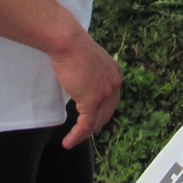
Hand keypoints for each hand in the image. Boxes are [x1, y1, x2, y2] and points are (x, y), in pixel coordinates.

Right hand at [48, 29, 121, 148]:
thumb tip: (83, 84)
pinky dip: (77, 136)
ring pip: (96, 122)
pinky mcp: (93, 100)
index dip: (102, 113)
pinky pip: (85, 125)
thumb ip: (90, 74)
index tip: (91, 120)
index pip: (111, 100)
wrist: (68, 41)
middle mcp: (114, 84)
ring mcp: (105, 93)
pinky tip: (68, 142)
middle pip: (107, 113)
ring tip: (73, 140)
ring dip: (84, 134)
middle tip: (82, 133)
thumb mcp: (87, 61)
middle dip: (94, 125)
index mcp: (115, 73)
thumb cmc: (72, 46)